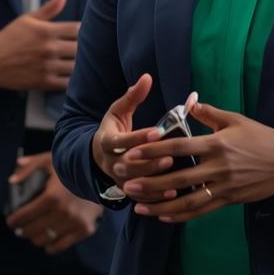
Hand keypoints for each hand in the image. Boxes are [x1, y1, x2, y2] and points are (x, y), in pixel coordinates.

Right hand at [0, 0, 79, 91]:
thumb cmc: (9, 39)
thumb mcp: (28, 19)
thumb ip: (50, 7)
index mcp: (46, 30)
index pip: (78, 29)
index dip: (81, 31)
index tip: (77, 34)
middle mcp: (48, 48)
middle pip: (80, 48)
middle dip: (81, 47)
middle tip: (77, 48)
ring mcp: (47, 67)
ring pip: (77, 66)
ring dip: (78, 64)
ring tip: (72, 60)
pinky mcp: (44, 82)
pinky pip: (68, 82)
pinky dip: (71, 79)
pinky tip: (66, 73)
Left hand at [5, 151, 103, 253]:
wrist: (101, 173)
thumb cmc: (71, 166)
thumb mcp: (48, 160)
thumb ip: (28, 168)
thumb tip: (11, 180)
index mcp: (51, 197)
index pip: (24, 216)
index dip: (14, 221)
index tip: (10, 222)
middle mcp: (63, 213)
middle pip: (32, 230)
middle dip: (22, 230)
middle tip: (19, 229)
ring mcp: (75, 223)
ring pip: (45, 240)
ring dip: (35, 238)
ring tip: (32, 234)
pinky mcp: (85, 229)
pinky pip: (62, 245)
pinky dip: (51, 246)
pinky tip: (46, 243)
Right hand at [89, 77, 181, 203]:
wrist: (99, 155)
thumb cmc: (114, 129)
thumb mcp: (118, 111)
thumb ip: (132, 96)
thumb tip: (146, 77)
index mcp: (106, 141)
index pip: (120, 141)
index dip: (138, 138)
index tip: (156, 132)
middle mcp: (110, 163)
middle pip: (127, 166)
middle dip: (148, 163)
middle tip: (170, 157)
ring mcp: (117, 179)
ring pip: (134, 184)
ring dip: (154, 181)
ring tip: (174, 174)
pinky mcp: (126, 191)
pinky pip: (140, 197)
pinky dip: (155, 198)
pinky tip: (173, 193)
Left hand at [121, 101, 273, 223]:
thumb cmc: (263, 138)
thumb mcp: (237, 120)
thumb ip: (210, 113)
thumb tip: (190, 102)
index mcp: (217, 144)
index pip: (179, 147)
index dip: (153, 151)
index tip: (133, 153)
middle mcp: (218, 167)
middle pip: (177, 178)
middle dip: (150, 182)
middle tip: (126, 183)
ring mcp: (223, 186)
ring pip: (186, 200)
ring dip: (160, 204)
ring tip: (138, 206)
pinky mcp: (229, 200)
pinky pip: (201, 210)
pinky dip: (180, 215)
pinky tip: (163, 216)